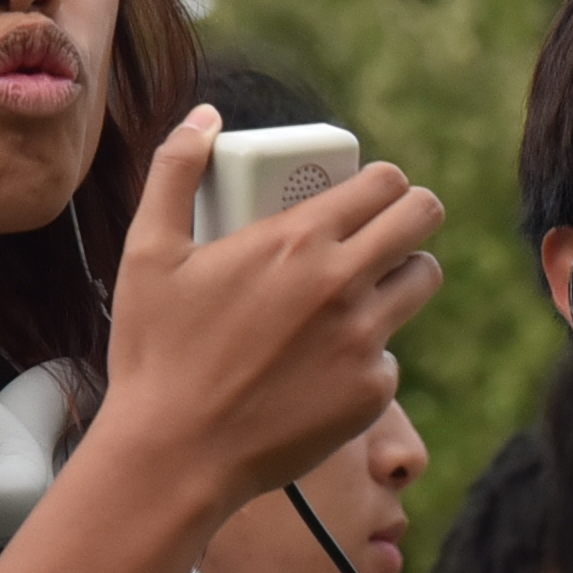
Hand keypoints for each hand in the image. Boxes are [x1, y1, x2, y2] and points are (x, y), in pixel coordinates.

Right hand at [88, 112, 448, 525]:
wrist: (175, 455)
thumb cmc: (155, 353)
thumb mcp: (149, 253)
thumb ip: (174, 170)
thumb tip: (205, 117)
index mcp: (298, 239)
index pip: (385, 182)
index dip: (382, 181)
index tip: (369, 193)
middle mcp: (343, 284)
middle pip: (423, 218)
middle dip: (410, 214)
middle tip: (387, 229)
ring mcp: (364, 341)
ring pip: (421, 282)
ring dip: (401, 276)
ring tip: (362, 290)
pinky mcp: (372, 393)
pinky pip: (391, 356)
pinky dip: (366, 355)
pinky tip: (321, 366)